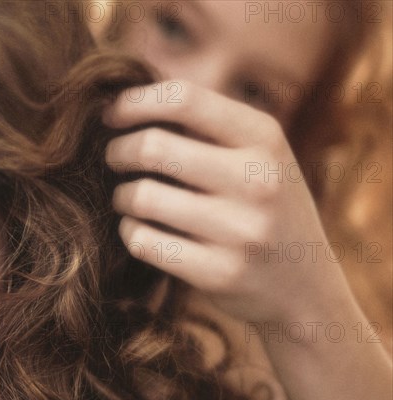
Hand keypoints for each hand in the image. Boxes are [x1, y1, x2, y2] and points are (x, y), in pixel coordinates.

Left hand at [104, 81, 348, 322]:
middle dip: (118, 151)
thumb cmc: (266, 208)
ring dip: (122, 196)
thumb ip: (207, 128)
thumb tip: (129, 101)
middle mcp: (258, 181)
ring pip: (142, 197)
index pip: (184, 98)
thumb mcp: (259, 157)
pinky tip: (136, 229)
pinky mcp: (219, 273)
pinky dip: (129, 232)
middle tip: (114, 159)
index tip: (110, 114)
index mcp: (265, 138)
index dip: (134, 101)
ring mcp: (241, 231)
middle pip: (153, 147)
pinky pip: (144, 242)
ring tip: (127, 198)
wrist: (306, 284)